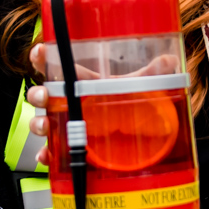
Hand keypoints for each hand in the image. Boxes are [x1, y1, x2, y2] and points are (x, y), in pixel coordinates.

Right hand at [24, 44, 179, 164]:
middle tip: (43, 95)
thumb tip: (170, 60)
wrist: (145, 141)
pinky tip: (47, 156)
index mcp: (87, 84)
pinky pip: (54, 153)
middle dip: (38, 94)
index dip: (45, 57)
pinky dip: (47, 155)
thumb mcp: (147, 88)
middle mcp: (74, 105)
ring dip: (39, 124)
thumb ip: (157, 73)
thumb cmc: (137, 108)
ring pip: (44, 122)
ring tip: (45, 126)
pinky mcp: (73, 151)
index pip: (61, 67)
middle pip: (46, 95)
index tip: (40, 52)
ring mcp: (71, 128)